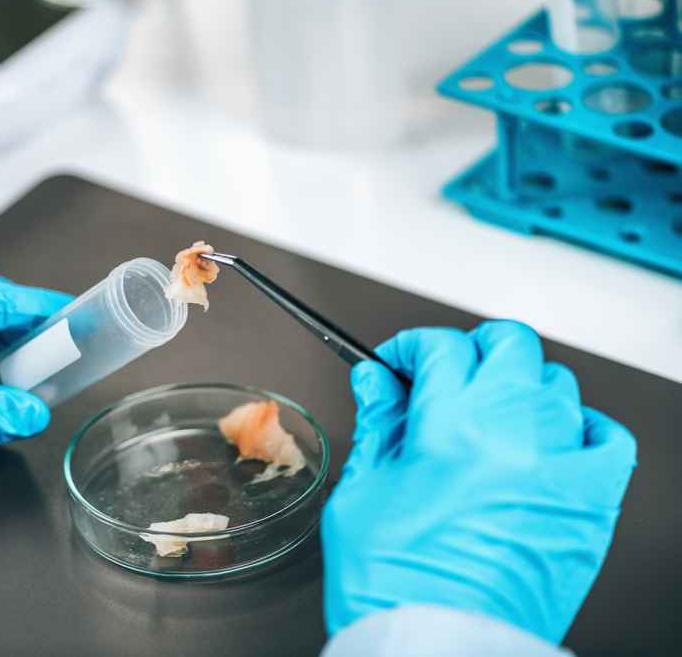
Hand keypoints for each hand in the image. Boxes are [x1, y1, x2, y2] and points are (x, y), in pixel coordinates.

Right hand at [321, 321, 636, 642]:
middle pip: (509, 343)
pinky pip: (606, 438)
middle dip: (470, 348)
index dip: (410, 346)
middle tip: (445, 373)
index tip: (399, 365)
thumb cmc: (396, 585)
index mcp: (452, 430)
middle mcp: (515, 436)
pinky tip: (550, 439)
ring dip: (517, 385)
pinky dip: (580, 426)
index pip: (441, 347)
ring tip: (489, 414)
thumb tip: (376, 382)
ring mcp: (560, 466)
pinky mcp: (590, 503)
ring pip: (555, 382)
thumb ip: (377, 426)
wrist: (437, 645)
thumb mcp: (363, 493)